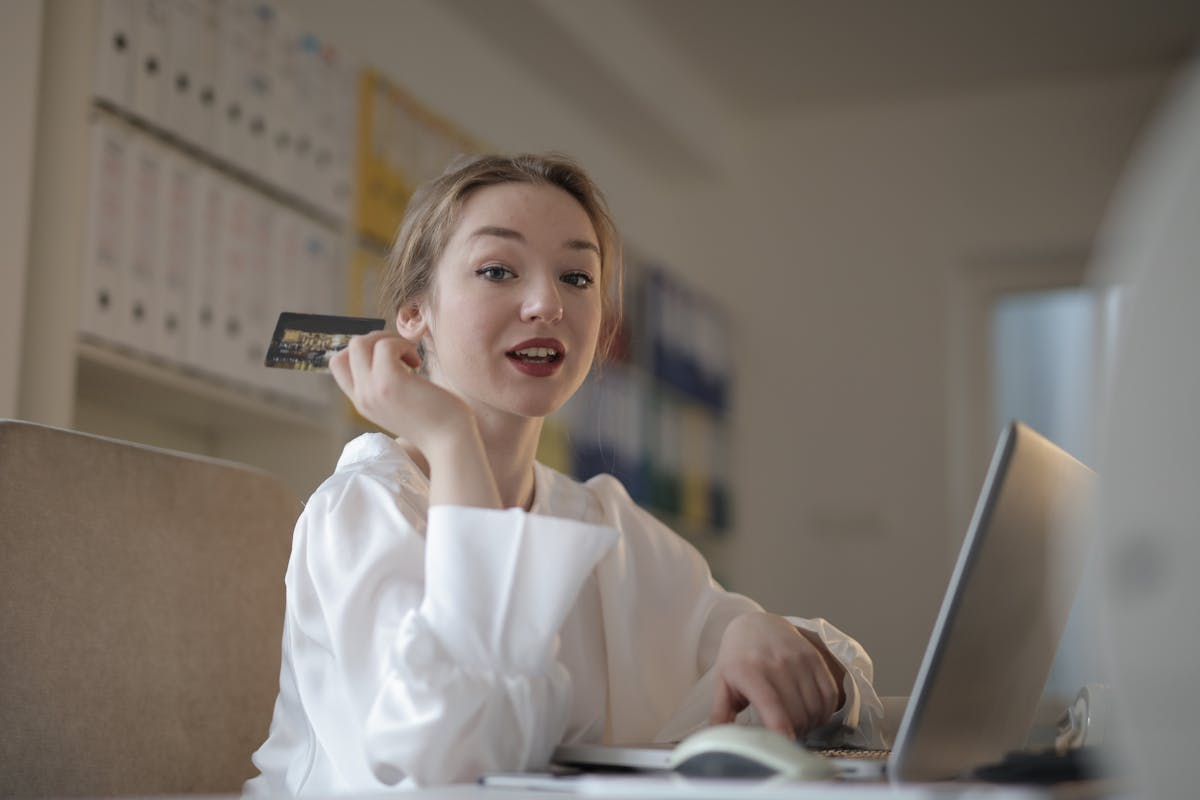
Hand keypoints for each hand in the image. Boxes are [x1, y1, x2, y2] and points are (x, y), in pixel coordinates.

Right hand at [329, 331, 469, 453]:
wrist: (450, 443)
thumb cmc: (436, 421)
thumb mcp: (401, 403)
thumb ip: (387, 385)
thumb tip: (387, 350)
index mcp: (363, 402)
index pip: (339, 364)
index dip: (363, 351)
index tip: (390, 356)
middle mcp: (362, 397)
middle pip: (349, 349)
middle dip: (376, 339)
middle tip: (401, 351)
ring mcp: (373, 390)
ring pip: (360, 343)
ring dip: (391, 340)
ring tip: (411, 357)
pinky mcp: (390, 383)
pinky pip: (385, 346)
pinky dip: (403, 345)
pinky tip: (418, 362)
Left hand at [710, 611, 845, 738]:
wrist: (755, 624)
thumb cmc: (737, 659)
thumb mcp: (723, 683)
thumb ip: (720, 714)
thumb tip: (717, 740)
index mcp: (750, 672)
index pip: (772, 708)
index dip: (782, 733)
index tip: (784, 747)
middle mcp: (776, 664)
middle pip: (798, 713)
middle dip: (795, 733)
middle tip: (788, 736)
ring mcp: (798, 660)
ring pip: (815, 707)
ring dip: (811, 724)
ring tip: (800, 726)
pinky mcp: (814, 657)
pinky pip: (830, 694)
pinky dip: (826, 711)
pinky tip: (815, 714)